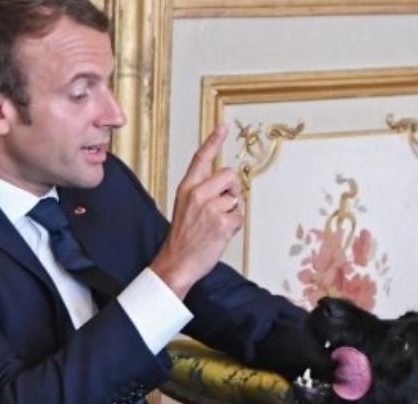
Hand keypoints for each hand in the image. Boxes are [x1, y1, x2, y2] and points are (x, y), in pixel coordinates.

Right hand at [151, 124, 243, 297]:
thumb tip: (228, 187)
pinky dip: (235, 225)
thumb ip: (202, 192)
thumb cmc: (183, 237)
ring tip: (217, 224)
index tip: (223, 127)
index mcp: (186, 187)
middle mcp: (197, 193)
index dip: (213, 141)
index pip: (201, 158)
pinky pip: (240, 215)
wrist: (177, 262)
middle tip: (223, 205)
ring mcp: (210, 208)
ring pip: (237, 197)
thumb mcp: (185, 207)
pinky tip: (221, 233)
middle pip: (229, 175)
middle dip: (233, 189)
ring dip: (233, 210)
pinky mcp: (222, 222)